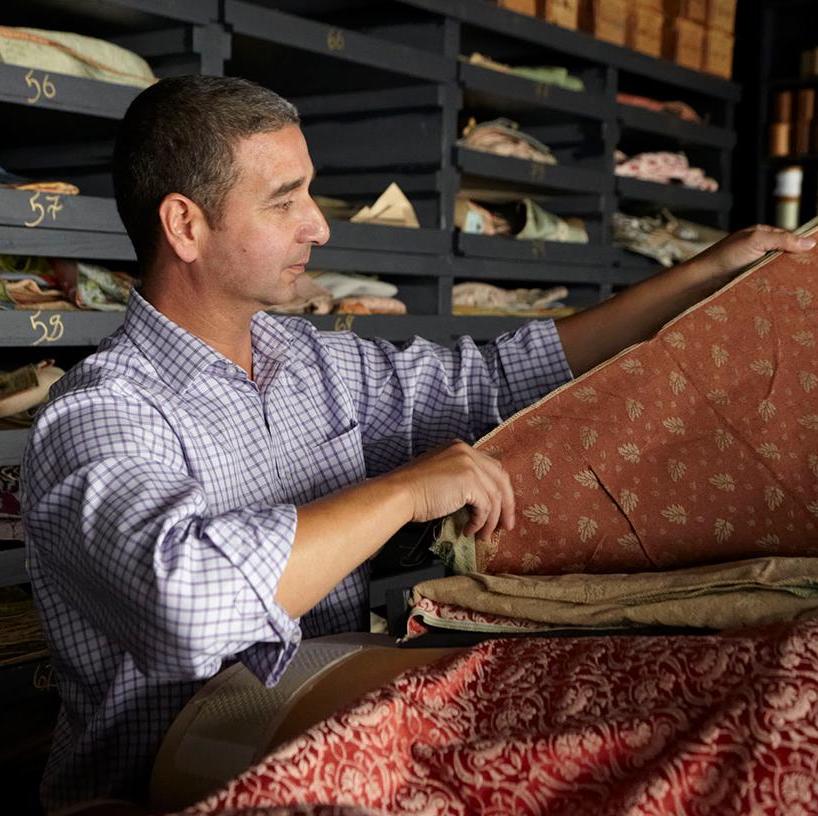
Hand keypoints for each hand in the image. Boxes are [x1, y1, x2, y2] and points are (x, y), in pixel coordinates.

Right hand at [394, 440, 514, 541]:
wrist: (399, 493)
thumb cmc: (413, 490)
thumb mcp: (441, 476)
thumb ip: (460, 479)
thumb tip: (479, 501)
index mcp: (460, 448)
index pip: (491, 468)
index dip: (500, 490)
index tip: (501, 510)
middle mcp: (468, 452)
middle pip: (501, 479)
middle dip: (506, 505)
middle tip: (505, 526)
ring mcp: (470, 465)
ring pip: (495, 496)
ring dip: (492, 520)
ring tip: (484, 535)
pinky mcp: (469, 481)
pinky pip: (485, 506)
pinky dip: (480, 522)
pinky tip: (469, 531)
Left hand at [689, 224, 815, 286]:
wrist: (701, 278)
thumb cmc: (725, 255)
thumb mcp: (756, 240)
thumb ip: (782, 239)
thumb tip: (810, 243)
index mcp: (763, 235)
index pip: (791, 238)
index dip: (804, 246)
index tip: (814, 258)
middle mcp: (760, 250)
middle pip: (787, 256)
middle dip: (797, 264)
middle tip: (810, 275)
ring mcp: (755, 267)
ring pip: (779, 272)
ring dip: (787, 278)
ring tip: (803, 287)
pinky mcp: (750, 282)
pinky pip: (769, 284)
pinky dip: (776, 288)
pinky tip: (785, 294)